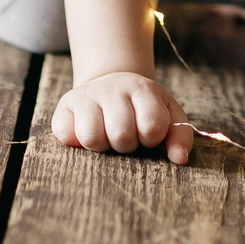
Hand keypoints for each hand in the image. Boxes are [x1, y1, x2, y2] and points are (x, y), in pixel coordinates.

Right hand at [51, 70, 193, 163]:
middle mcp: (114, 89)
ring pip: (92, 137)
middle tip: (125, 136)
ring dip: (101, 146)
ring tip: (107, 136)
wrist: (112, 84)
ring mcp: (87, 95)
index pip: (151, 125)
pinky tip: (84, 133)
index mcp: (143, 90)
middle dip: (126, 145)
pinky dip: (75, 142)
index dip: (150, 138)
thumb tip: (179, 159)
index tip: (147, 134)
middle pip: (121, 135)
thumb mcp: (168, 114)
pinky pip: (66, 135)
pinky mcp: (64, 106)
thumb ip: (179, 135)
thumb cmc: (143, 109)